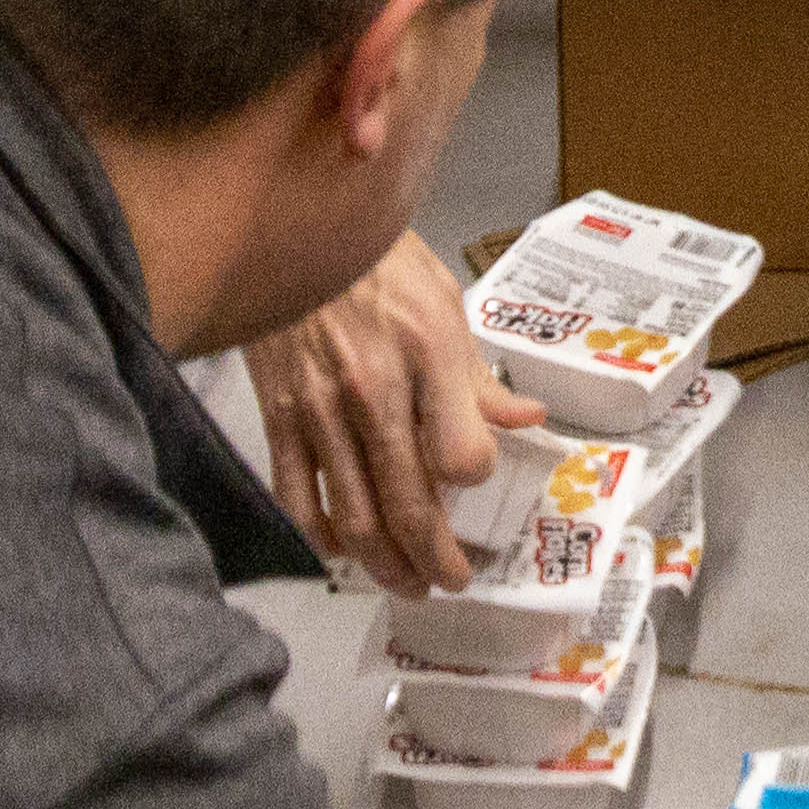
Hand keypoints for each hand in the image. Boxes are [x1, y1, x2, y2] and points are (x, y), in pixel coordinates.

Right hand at [243, 225, 539, 595]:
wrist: (296, 228)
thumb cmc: (376, 259)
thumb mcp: (444, 302)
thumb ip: (478, 375)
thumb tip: (527, 420)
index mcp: (428, 352)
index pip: (462, 454)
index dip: (475, 481)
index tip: (477, 485)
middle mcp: (374, 388)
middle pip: (410, 503)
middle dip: (435, 557)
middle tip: (449, 579)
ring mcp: (322, 408)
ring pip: (355, 515)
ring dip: (384, 563)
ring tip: (404, 581)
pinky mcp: (281, 415)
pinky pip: (298, 495)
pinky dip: (321, 535)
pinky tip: (341, 549)